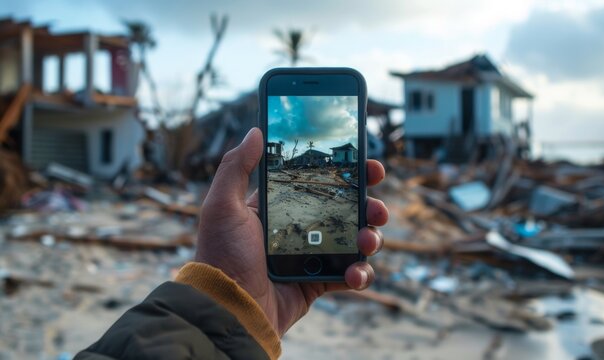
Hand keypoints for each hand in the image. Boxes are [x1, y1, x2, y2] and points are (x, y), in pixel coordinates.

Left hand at [195, 128, 387, 335]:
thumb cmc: (222, 255)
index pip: (320, 181)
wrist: (228, 309)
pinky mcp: (319, 282)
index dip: (347, 172)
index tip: (367, 165)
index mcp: (281, 206)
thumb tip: (256, 131)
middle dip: (369, 205)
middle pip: (347, 209)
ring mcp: (313, 255)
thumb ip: (236, 167)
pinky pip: (351, 274)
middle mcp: (301, 227)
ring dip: (371, 237)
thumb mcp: (222, 205)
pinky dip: (360, 274)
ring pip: (355, 240)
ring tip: (367, 240)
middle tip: (377, 207)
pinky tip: (355, 274)